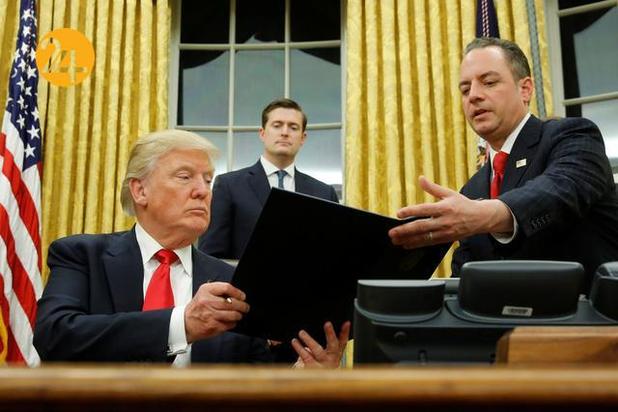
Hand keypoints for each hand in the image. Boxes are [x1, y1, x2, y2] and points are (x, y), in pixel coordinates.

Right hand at [184, 282, 248, 342]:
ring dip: (239, 315)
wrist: (185, 323)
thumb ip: (218, 290)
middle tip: (245, 307)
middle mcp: (208, 301)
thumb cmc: (197, 308)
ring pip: (233, 314)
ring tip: (239, 314)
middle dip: (242, 306)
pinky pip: (229, 324)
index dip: (238, 292)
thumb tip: (237, 294)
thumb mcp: (204, 293)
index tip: (242, 296)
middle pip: (232, 302)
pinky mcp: (213, 326)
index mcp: (206, 290)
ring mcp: (210, 314)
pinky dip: (233, 323)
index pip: (227, 287)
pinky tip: (231, 321)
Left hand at [291, 321, 350, 367]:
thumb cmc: (319, 370)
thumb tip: (312, 341)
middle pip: (333, 346)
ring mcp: (323, 366)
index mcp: (336, 356)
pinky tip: (295, 342)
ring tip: (301, 332)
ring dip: (309, 340)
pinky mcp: (313, 370)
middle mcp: (332, 361)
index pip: (342, 343)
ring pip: (317, 351)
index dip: (345, 333)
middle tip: (328, 323)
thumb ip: (318, 349)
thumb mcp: (322, 359)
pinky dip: (300, 348)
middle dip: (331, 334)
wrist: (316, 389)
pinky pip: (306, 357)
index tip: (347, 323)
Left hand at [388, 176, 512, 248]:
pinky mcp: (446, 239)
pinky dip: (417, 244)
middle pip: (421, 226)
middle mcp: (444, 220)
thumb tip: (420, 178)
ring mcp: (445, 231)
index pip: (424, 210)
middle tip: (392, 232)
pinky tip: (407, 245)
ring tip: (396, 240)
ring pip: (424, 237)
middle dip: (405, 230)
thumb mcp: (449, 193)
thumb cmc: (463, 204)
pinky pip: (429, 243)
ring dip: (408, 240)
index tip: (398, 213)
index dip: (410, 211)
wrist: (481, 218)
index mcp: (444, 207)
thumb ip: (432, 188)